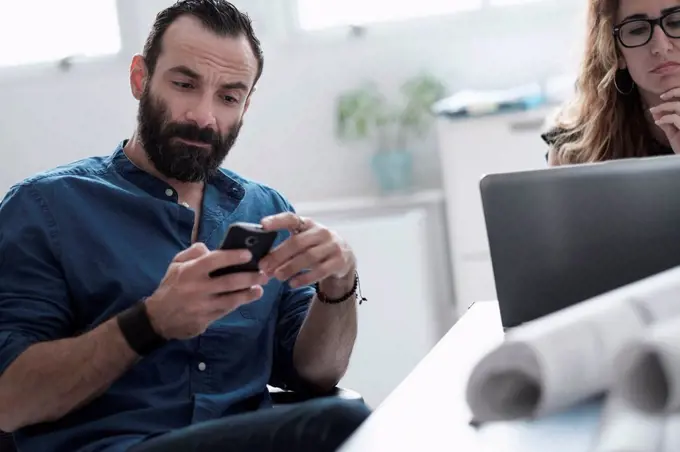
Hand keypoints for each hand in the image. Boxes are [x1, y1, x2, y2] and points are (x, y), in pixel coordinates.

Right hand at [145, 243, 269, 339]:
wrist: (158, 318)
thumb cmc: (171, 286)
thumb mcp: (176, 264)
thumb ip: (193, 252)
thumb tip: (210, 248)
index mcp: (189, 271)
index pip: (214, 261)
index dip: (232, 257)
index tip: (248, 254)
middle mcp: (196, 288)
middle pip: (228, 282)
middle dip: (249, 277)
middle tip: (263, 274)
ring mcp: (202, 306)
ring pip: (230, 300)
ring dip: (248, 294)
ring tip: (260, 288)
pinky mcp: (205, 320)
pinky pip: (225, 311)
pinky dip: (238, 304)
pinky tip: (248, 298)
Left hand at [258, 213, 355, 291]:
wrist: (345, 257)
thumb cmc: (316, 248)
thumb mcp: (304, 241)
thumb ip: (286, 247)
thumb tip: (263, 262)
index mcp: (308, 224)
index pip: (291, 218)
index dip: (277, 221)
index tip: (262, 224)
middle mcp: (321, 232)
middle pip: (297, 243)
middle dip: (278, 255)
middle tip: (264, 266)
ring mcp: (332, 246)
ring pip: (308, 257)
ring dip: (290, 267)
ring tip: (277, 276)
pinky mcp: (339, 261)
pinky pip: (320, 271)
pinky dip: (304, 278)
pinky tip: (292, 284)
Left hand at [650, 88, 679, 152]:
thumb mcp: (674, 134)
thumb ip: (666, 123)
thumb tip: (655, 113)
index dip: (676, 92)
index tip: (663, 96)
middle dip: (671, 95)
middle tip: (657, 101)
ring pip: (679, 106)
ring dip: (664, 107)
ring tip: (653, 111)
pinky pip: (676, 118)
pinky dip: (665, 118)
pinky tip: (658, 122)